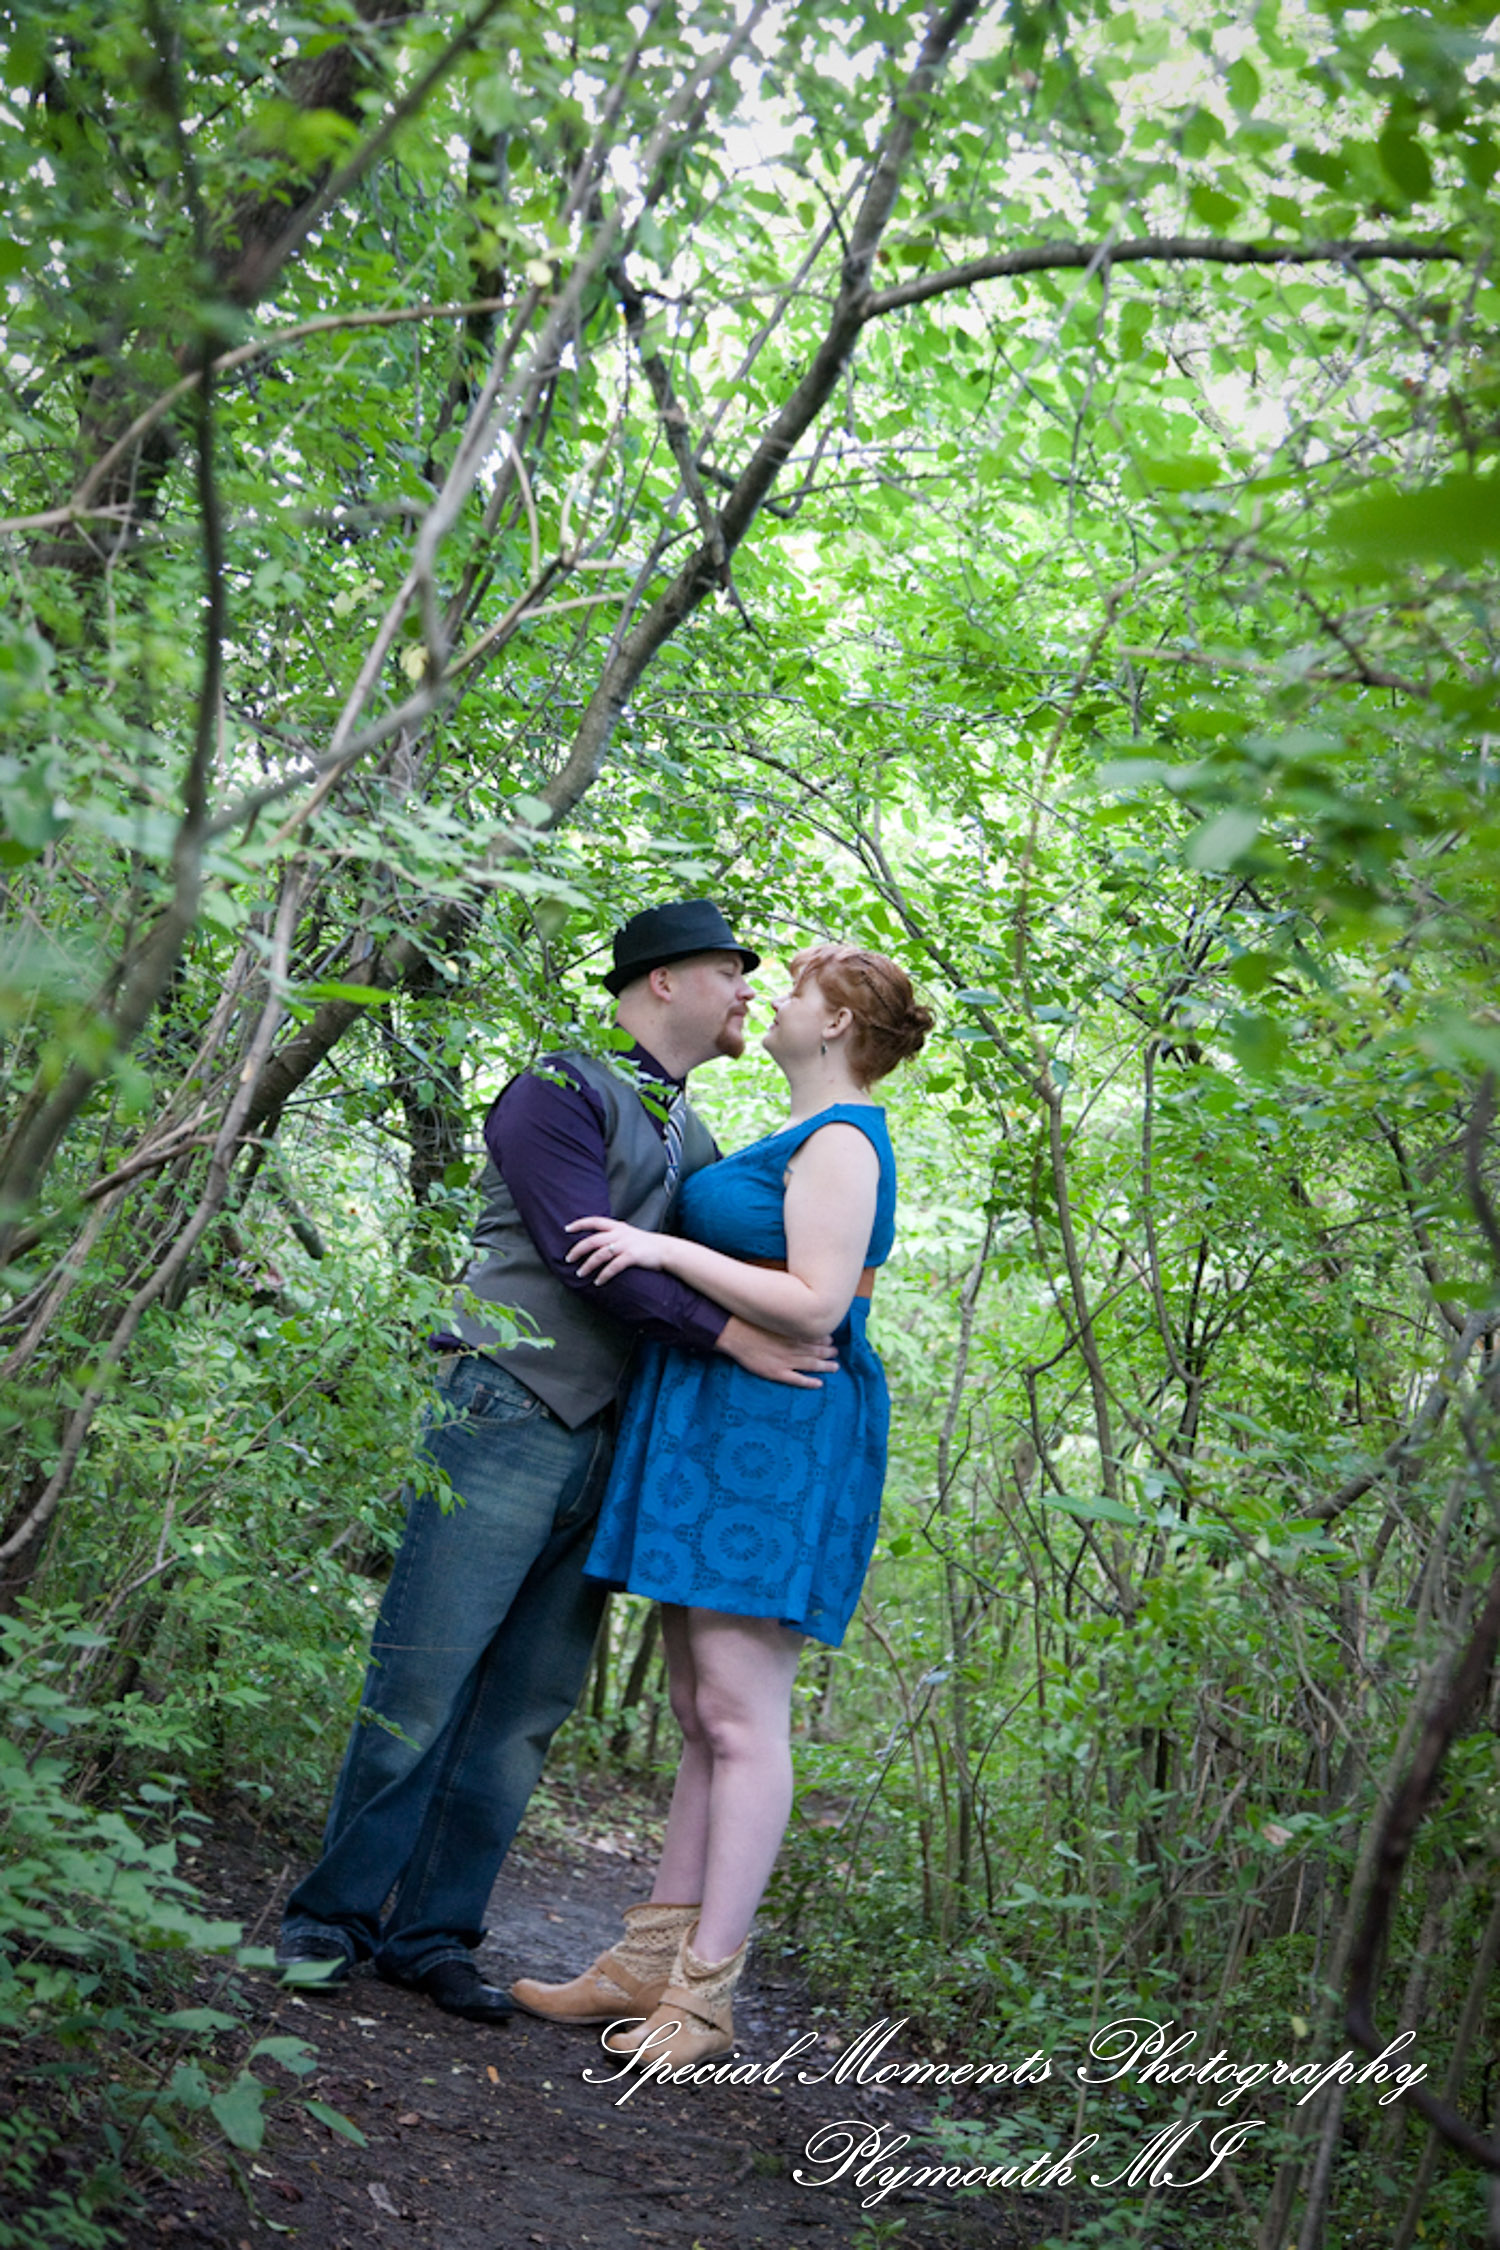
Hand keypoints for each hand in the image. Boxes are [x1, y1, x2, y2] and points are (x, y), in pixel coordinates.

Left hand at [565, 1215, 665, 1284]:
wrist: (666, 1250)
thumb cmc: (645, 1245)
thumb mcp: (628, 1234)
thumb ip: (613, 1234)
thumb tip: (596, 1240)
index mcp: (617, 1227)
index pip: (594, 1221)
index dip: (579, 1224)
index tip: (566, 1229)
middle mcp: (619, 1234)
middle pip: (592, 1240)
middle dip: (577, 1250)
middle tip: (568, 1259)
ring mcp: (625, 1245)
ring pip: (600, 1254)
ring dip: (588, 1265)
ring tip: (580, 1274)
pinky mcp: (632, 1256)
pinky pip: (613, 1267)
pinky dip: (604, 1275)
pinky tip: (598, 1282)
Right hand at [716, 1315, 838, 1388]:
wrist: (734, 1333)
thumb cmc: (751, 1320)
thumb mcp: (773, 1313)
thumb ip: (787, 1316)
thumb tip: (799, 1310)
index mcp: (793, 1332)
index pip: (816, 1336)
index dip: (825, 1338)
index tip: (831, 1339)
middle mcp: (794, 1346)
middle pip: (817, 1351)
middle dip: (829, 1352)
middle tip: (836, 1353)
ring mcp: (786, 1361)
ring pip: (812, 1365)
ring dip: (825, 1366)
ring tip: (835, 1367)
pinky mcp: (776, 1372)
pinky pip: (797, 1380)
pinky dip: (809, 1382)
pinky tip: (819, 1384)